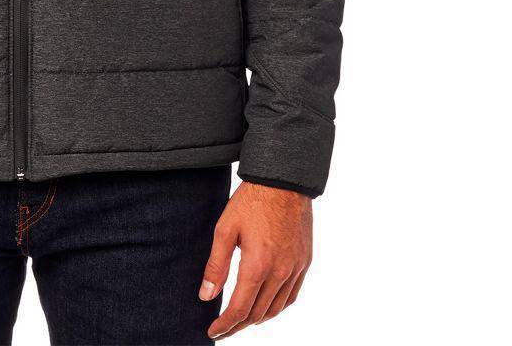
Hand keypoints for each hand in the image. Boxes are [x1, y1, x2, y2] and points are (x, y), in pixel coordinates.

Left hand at [199, 181, 311, 338]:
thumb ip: (216, 266)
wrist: (283, 180)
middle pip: (258, 313)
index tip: (213, 332)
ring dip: (258, 319)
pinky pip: (292, 295)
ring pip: (277, 308)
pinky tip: (267, 306)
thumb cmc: (250, 202)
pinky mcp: (305, 261)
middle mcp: (280, 272)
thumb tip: (206, 296)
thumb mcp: (225, 230)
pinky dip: (278, 307)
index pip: (240, 309)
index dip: (225, 325)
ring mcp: (296, 268)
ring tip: (241, 320)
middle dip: (238, 325)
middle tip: (223, 328)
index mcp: (257, 265)